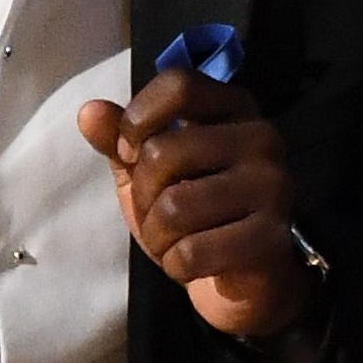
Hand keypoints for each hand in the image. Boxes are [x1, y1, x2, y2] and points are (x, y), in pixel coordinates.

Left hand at [77, 68, 308, 339]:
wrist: (245, 278)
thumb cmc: (196, 215)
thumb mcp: (150, 173)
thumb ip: (121, 141)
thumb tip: (89, 112)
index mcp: (234, 108)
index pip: (179, 85)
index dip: (139, 119)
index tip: (131, 153)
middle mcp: (262, 137)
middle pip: (164, 151)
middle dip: (143, 195)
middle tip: (159, 213)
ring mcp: (273, 186)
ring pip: (175, 207)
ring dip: (157, 236)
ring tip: (175, 241)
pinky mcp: (272, 236)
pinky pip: (193, 251)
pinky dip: (177, 265)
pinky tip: (193, 264)